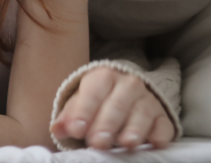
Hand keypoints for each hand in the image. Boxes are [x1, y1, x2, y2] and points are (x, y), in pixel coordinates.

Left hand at [51, 66, 174, 149]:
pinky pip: (163, 124)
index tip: (76, 130)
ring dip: (134, 129)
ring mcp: (148, 99)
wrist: (129, 92)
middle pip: (117, 104)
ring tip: (125, 143)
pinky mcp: (163, 116)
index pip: (92, 93)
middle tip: (97, 142)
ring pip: (142, 113)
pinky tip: (154, 143)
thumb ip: (70, 116)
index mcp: (103, 77)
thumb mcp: (82, 102)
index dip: (84, 112)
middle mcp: (128, 84)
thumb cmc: (99, 101)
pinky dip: (159, 134)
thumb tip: (57, 129)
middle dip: (107, 124)